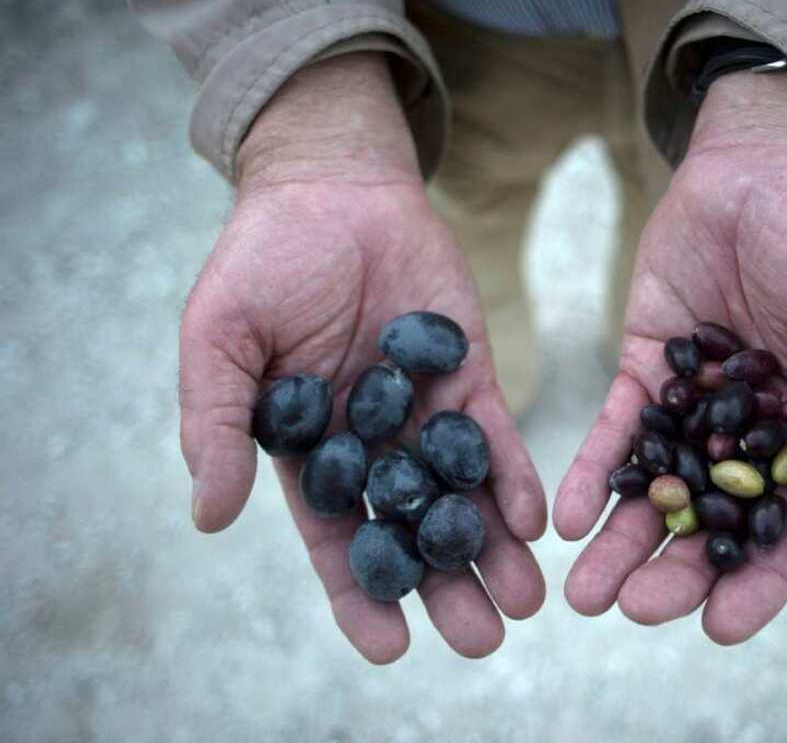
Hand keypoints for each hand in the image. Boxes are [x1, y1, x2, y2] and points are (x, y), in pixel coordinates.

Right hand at [180, 55, 545, 661]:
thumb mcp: (220, 341)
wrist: (333, 186)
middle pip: (413, 531)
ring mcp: (424, 412)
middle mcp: (373, 444)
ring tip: (527, 602)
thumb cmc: (262, 260)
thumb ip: (216, 424)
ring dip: (492, 548)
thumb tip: (207, 517)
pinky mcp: (468, 374)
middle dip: (446, 586)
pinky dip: (512, 476)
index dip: (360, 593)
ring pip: (461, 496)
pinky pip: (494, 435)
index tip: (391, 648)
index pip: (335, 539)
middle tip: (484, 639)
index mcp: (309, 450)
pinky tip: (530, 519)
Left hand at [554, 70, 786, 642]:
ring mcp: (697, 402)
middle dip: (674, 570)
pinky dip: (593, 471)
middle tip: (631, 610)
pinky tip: (565, 515)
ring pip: (657, 486)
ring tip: (582, 592)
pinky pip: (618, 427)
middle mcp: (754, 430)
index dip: (760, 579)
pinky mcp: (647, 365)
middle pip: (711, 519)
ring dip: (621, 540)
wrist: (767, 154)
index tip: (720, 626)